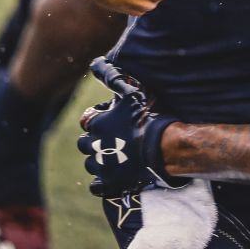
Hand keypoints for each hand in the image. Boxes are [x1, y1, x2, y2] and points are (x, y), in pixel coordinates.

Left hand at [77, 57, 187, 196]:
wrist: (165, 147)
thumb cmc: (149, 117)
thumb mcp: (131, 92)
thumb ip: (111, 78)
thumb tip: (94, 63)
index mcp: (97, 124)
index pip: (87, 120)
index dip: (98, 119)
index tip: (112, 119)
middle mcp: (94, 145)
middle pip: (85, 144)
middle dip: (95, 141)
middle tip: (114, 139)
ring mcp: (101, 166)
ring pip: (91, 163)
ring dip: (100, 159)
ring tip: (117, 156)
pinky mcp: (110, 183)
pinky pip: (96, 185)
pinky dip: (102, 181)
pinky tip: (113, 174)